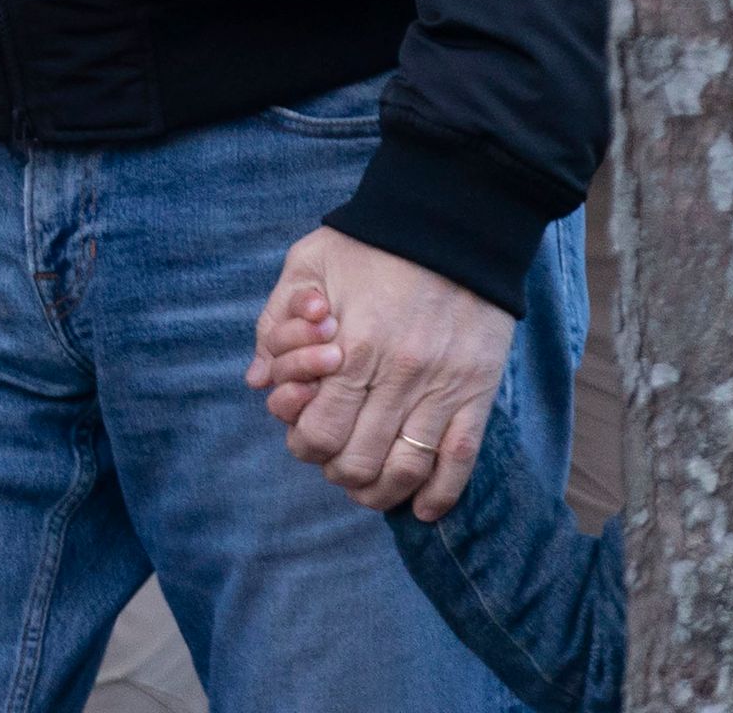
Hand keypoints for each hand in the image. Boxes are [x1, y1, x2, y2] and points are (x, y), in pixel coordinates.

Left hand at [247, 226, 515, 519]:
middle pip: (358, 461)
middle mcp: (395, 376)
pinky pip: (459, 460)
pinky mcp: (476, 392)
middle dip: (338, 471)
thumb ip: (275, 322)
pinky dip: (440, 494)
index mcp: (349, 348)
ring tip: (370, 488)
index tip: (306, 436)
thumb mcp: (308, 263)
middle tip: (336, 463)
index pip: (317, 432)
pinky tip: (423, 508)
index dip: (305, 445)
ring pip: (406, 470)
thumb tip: (256, 378)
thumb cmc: (372, 242)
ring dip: (382, 491)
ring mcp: (440, 388)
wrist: (453, 224)